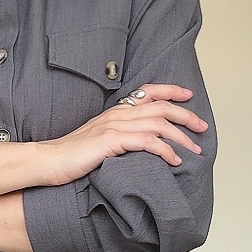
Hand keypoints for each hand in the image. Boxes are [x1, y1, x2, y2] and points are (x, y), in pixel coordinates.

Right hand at [45, 84, 208, 186]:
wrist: (48, 160)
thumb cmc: (72, 155)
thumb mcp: (98, 139)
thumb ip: (118, 135)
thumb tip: (138, 142)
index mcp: (115, 111)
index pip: (149, 92)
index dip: (172, 91)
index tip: (188, 96)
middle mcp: (118, 114)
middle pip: (161, 107)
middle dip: (186, 116)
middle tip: (202, 128)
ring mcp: (114, 126)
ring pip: (159, 124)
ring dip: (181, 138)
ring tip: (194, 151)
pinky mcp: (111, 141)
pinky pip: (147, 142)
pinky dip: (165, 151)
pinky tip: (174, 161)